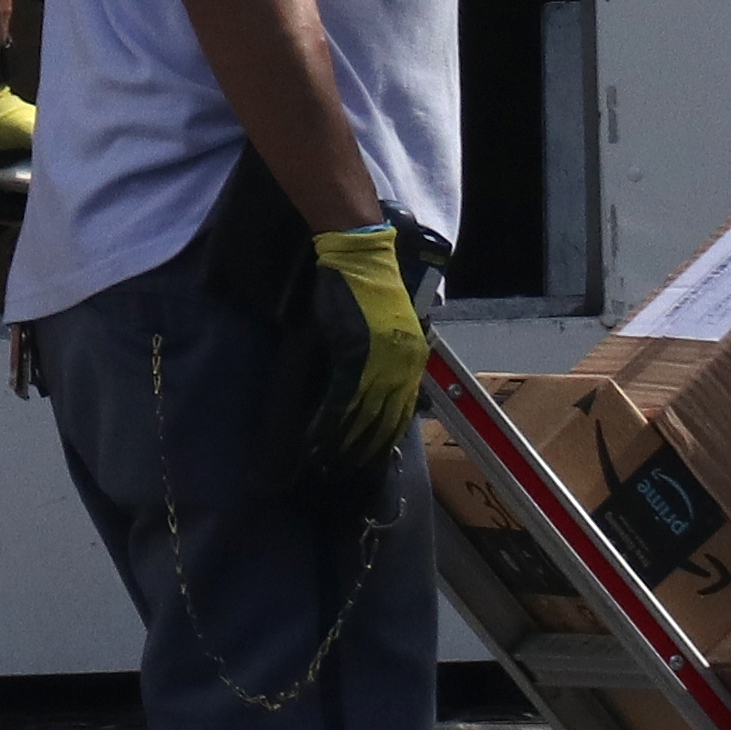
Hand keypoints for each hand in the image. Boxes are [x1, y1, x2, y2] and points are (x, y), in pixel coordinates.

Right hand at [312, 224, 427, 465]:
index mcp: (414, 359)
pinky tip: (316, 438)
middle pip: (385, 419)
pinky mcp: (353, 353)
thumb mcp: (389, 330)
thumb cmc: (371, 289)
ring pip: (362, 414)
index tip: (373, 460)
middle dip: (366, 448)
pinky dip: (329, 420)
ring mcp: (379, 360)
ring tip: (329, 462)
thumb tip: (375, 388)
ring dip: (344, 441)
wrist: (361, 259)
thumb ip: (388, 359)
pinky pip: (342, 397)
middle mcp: (402, 365)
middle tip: (349, 470)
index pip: (403, 410)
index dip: (386, 437)